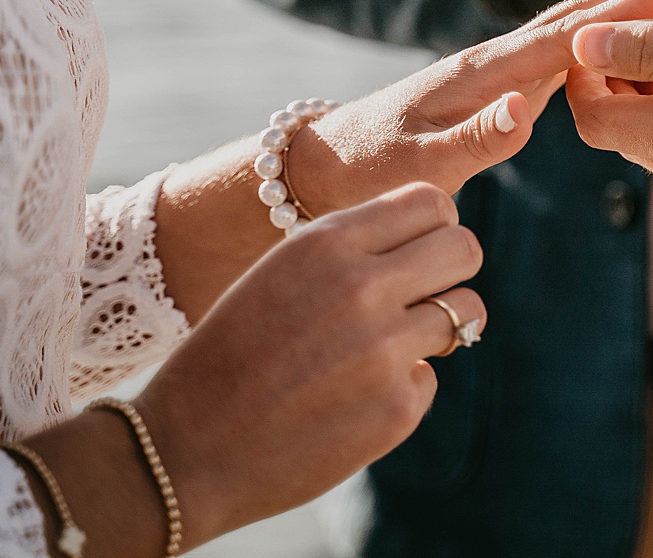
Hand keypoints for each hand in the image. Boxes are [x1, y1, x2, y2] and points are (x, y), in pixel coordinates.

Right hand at [135, 183, 487, 544]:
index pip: (432, 202)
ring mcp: (384, 351)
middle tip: (427, 291)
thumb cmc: (233, 353)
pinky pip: (429, 376)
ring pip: (465, 311)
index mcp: (326, 243)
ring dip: (441, 325)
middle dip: (453, 267)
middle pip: (465, 248)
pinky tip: (350, 401)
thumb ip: (352, 248)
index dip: (433, 226)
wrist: (187, 449)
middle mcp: (362, 287)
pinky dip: (402, 386)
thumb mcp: (281, 272)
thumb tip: (432, 235)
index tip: (417, 249)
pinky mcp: (397, 408)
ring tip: (392, 345)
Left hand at [290, 0, 652, 211]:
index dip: (628, 10)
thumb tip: (524, 112)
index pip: (570, 36)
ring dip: (631, 1)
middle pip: (581, 15)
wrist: (326, 165)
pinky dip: (605, 29)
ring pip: (576, 26)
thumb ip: (474, 142)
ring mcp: (498, 67)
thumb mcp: (418, 168)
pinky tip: (634, 29)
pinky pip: (564, 48)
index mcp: (484, 76)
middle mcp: (495, 60)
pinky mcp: (499, 82)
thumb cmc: (369, 172)